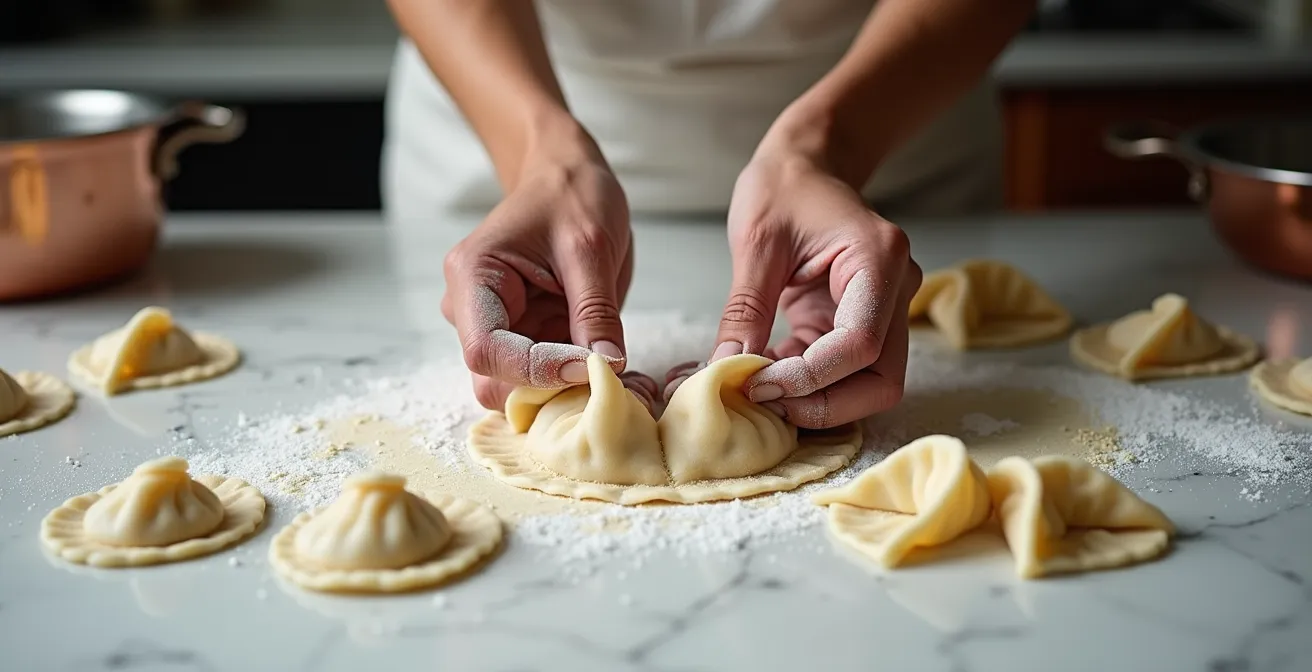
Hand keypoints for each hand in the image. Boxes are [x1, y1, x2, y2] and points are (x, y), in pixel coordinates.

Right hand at [441, 141, 638, 410]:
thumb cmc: (572, 196)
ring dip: (560, 389)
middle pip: (494, 381)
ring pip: (515, 388)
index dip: (537, 371)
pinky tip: (601, 358)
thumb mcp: (591, 246)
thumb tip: (606, 365)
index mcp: (473, 276)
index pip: (487, 350)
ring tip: (607, 364)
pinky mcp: (520, 338)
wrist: (567, 178)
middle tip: (602, 374)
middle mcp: (470, 309)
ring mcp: (493, 327)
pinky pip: (539, 378)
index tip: (592, 364)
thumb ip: (595, 309)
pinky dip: (569, 381)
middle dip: (546, 388)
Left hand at [700, 149, 921, 428]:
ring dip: (815, 401)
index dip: (810, 377)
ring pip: (869, 386)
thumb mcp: (756, 243)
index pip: (859, 344)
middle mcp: (894, 290)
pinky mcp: (857, 324)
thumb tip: (725, 368)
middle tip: (764, 402)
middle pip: (881, 380)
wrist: (803, 167)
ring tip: (758, 389)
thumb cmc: (783, 188)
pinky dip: (804, 386)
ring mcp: (882, 311)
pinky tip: (762, 374)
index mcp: (878, 259)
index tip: (757, 384)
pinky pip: (841, 373)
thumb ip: (745, 309)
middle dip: (824, 405)